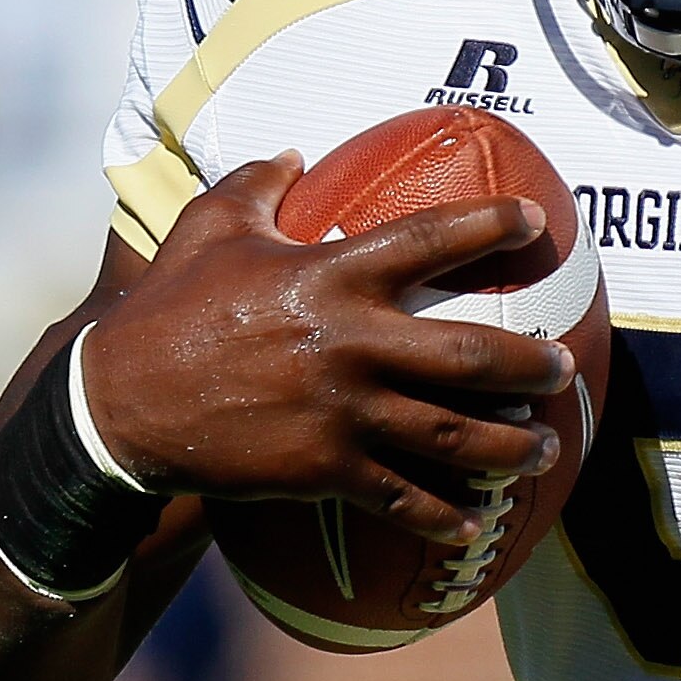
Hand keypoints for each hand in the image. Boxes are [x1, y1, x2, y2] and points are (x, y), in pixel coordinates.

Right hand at [76, 152, 575, 546]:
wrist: (119, 405)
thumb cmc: (169, 308)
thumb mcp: (208, 228)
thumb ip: (257, 183)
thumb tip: (293, 153)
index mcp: (328, 275)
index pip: (429, 240)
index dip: (490, 228)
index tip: (536, 225)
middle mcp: (349, 342)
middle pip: (467, 355)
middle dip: (528, 363)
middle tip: (561, 365)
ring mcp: (341, 411)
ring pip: (450, 434)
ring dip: (507, 444)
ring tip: (541, 446)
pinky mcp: (323, 468)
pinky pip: (399, 497)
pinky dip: (442, 515)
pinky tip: (473, 527)